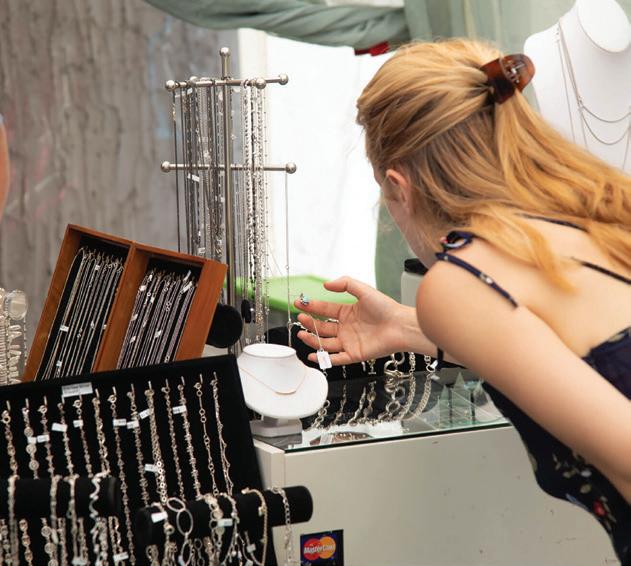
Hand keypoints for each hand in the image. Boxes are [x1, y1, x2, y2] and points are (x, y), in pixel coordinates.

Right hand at [294, 276, 419, 365]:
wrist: (400, 326)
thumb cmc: (386, 308)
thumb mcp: (364, 290)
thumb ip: (345, 284)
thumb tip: (326, 283)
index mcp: (347, 313)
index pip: (325, 310)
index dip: (312, 307)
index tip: (299, 303)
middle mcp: (346, 328)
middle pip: (322, 326)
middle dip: (310, 323)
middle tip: (300, 318)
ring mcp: (349, 342)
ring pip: (325, 343)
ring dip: (312, 339)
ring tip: (302, 334)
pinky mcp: (354, 354)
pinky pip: (335, 358)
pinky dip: (324, 358)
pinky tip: (312, 355)